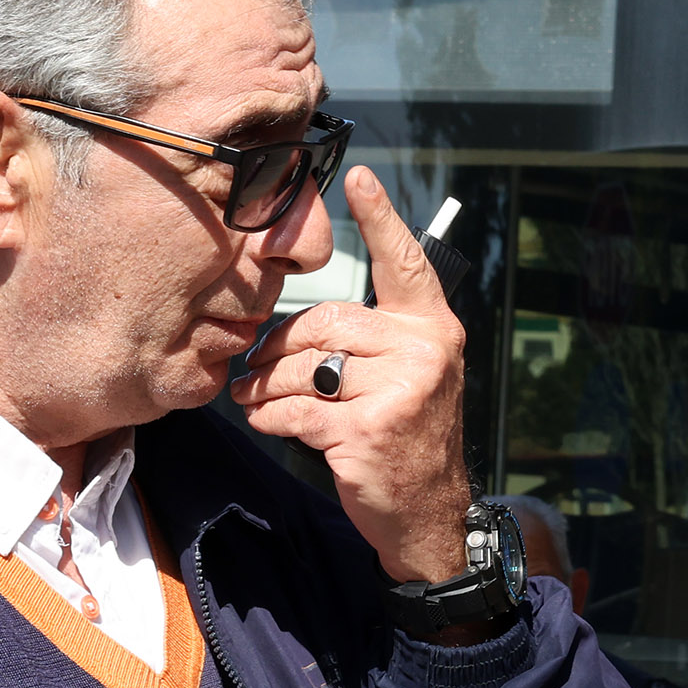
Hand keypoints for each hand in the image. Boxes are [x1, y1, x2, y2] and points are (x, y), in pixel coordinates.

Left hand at [233, 168, 472, 585]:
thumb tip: (285, 326)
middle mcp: (425, 350)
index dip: (379, 218)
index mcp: (433, 327)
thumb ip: (368, 338)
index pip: (404, 263)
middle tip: (255, 371)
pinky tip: (271, 423)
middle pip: (325, 321)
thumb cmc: (405, 437)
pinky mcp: (370, 427)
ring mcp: (402, 389)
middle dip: (280, 348)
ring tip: (258, 400)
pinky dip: (271, 417)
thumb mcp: (406, 376)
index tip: (358, 174)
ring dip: (267, 387)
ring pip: (305, 366)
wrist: (427, 513)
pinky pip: (296, 407)